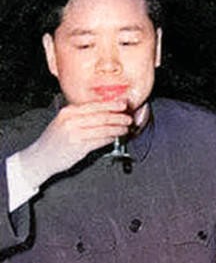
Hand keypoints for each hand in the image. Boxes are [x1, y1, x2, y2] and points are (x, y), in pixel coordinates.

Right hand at [16, 99, 131, 186]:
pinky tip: (116, 137)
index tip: (123, 104)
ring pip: (103, 129)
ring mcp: (75, 133)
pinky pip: (100, 140)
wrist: (40, 157)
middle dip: (118, 117)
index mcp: (68, 112)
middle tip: (128, 118)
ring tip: (125, 128)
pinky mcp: (79, 146)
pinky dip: (110, 138)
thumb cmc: (55, 140)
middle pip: (101, 116)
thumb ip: (81, 116)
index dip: (111, 105)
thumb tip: (105, 112)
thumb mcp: (64, 122)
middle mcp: (71, 120)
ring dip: (117, 128)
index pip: (94, 105)